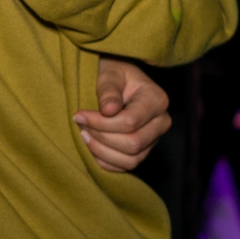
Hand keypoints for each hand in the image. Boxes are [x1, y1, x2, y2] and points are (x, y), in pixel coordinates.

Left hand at [78, 58, 172, 172]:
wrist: (119, 79)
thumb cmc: (114, 71)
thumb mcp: (109, 72)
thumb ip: (109, 89)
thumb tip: (108, 110)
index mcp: (157, 100)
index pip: (130, 122)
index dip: (101, 123)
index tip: (78, 114)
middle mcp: (161, 122)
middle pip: (132, 144)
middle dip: (100, 137)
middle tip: (80, 124)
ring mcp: (154, 139)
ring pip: (131, 160)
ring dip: (101, 151)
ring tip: (83, 134)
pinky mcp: (144, 150)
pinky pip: (126, 166)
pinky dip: (106, 161)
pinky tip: (91, 145)